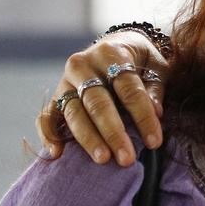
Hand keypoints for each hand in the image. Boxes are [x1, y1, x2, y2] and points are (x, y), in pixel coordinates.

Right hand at [36, 30, 168, 164]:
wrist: (117, 45)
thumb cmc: (141, 61)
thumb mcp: (155, 66)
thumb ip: (154, 89)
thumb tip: (156, 112)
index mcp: (111, 54)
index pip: (128, 88)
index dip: (143, 116)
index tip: (154, 142)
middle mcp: (83, 65)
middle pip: (97, 102)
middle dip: (113, 133)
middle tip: (126, 158)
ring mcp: (66, 81)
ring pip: (73, 111)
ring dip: (88, 138)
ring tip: (103, 160)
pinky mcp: (55, 96)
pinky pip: (48, 115)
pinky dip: (49, 134)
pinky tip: (57, 153)